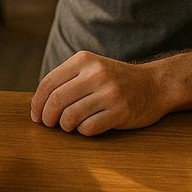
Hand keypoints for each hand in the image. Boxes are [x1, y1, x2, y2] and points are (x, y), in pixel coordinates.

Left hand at [30, 51, 169, 135]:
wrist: (155, 84)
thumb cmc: (116, 79)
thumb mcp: (92, 68)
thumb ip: (67, 79)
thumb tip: (38, 103)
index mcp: (84, 60)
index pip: (48, 83)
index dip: (37, 103)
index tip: (36, 115)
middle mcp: (96, 74)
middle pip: (56, 101)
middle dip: (47, 117)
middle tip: (49, 124)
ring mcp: (109, 93)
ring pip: (70, 117)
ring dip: (65, 126)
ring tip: (69, 125)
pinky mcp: (120, 112)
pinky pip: (88, 128)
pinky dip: (83, 131)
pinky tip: (88, 126)